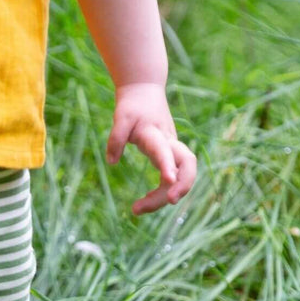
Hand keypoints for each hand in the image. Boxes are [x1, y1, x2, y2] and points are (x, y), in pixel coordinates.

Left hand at [106, 83, 196, 215]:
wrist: (144, 90)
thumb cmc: (132, 105)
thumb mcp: (120, 117)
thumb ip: (115, 138)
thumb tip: (112, 163)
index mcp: (157, 134)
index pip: (166, 151)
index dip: (168, 165)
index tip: (168, 181)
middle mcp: (169, 143)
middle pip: (187, 166)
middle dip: (182, 186)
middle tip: (168, 203)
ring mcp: (172, 150)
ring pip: (181, 176)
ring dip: (164, 196)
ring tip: (136, 210)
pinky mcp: (169, 156)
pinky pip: (172, 179)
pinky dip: (160, 193)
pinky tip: (144, 203)